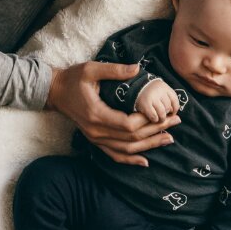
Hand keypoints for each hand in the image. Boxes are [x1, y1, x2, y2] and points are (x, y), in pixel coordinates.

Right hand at [47, 62, 180, 166]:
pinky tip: (146, 161)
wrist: (55, 91)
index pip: (128, 125)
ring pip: (126, 149)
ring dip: (149, 146)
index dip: (148, 121)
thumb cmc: (73, 78)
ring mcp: (95, 139)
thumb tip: (138, 68)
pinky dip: (131, 160)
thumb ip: (115, 70)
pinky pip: (115, 155)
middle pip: (132, 138)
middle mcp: (96, 131)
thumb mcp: (92, 69)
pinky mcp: (95, 141)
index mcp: (96, 114)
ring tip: (169, 138)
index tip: (164, 112)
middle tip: (175, 122)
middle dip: (156, 131)